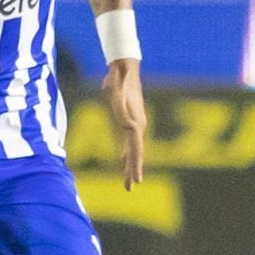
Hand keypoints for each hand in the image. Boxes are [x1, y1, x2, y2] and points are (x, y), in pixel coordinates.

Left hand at [104, 57, 146, 189]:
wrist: (124, 68)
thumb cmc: (118, 79)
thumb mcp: (116, 92)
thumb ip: (121, 109)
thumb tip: (129, 126)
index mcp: (136, 121)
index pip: (136, 149)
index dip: (135, 165)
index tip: (137, 180)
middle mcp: (138, 125)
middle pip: (137, 152)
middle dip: (134, 170)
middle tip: (131, 187)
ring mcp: (135, 122)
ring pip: (134, 149)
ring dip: (131, 164)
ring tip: (128, 180)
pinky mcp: (129, 119)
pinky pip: (129, 142)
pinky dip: (127, 153)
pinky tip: (122, 160)